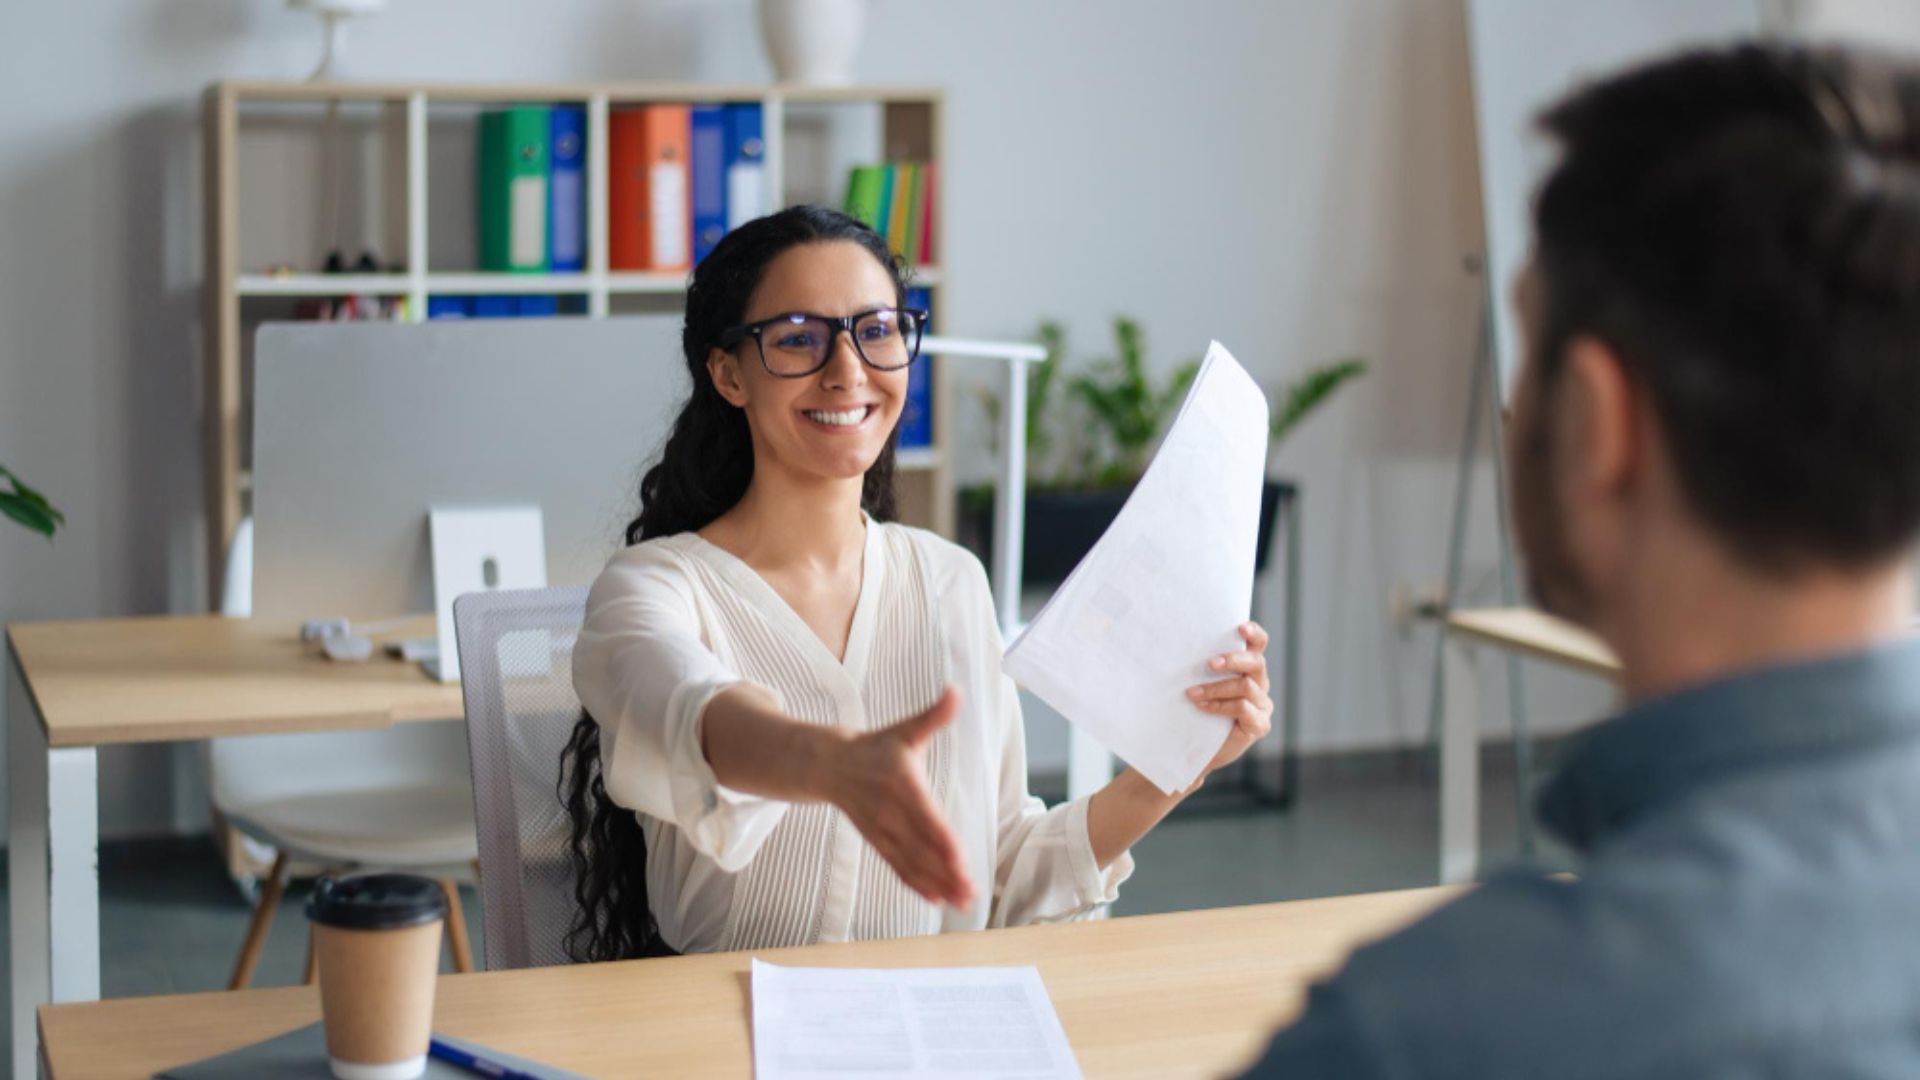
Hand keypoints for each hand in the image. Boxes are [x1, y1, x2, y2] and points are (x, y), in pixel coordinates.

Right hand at [817, 686, 975, 907]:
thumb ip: (933, 715)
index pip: (926, 817)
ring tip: (962, 900)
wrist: (828, 764)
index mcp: (901, 783)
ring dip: (937, 883)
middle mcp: (890, 811)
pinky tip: (936, 898)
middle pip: (921, 847)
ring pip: (911, 862)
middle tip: (971, 892)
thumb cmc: (875, 746)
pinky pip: (897, 866)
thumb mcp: (905, 729)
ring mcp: (881, 829)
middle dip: (947, 872)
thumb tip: (957, 691)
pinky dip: (915, 883)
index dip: (942, 842)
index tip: (961, 861)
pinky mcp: (876, 840)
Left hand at [1186, 622, 1273, 776]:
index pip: (1259, 644)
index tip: (1240, 627)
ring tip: (1193, 693)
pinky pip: (1243, 708)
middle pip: (1256, 663)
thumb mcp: (1198, 682)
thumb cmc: (1194, 708)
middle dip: (1233, 660)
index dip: (1254, 633)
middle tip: (1209, 663)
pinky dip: (1220, 706)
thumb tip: (1177, 644)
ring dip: (1216, 688)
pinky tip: (1202, 707)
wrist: (1195, 747)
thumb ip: (1201, 666)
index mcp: (1248, 667)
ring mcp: (1263, 705)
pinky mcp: (1259, 725)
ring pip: (1246, 687)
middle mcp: (1260, 683)